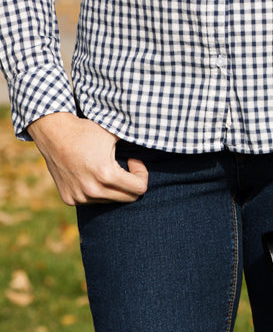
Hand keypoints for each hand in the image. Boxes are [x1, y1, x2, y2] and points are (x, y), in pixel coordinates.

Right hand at [28, 112, 148, 205]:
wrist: (55, 133)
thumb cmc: (87, 131)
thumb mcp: (115, 133)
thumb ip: (135, 143)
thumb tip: (157, 141)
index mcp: (107, 175)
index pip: (140, 189)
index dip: (141, 173)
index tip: (133, 160)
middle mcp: (93, 190)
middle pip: (128, 198)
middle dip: (131, 182)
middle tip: (125, 165)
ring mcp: (80, 197)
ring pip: (110, 200)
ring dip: (114, 187)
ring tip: (106, 167)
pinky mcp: (69, 199)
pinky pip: (93, 200)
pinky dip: (97, 190)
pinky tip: (91, 173)